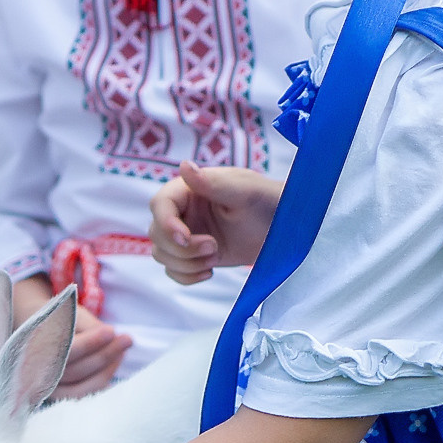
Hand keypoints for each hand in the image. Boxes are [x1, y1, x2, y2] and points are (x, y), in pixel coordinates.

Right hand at [12, 274, 128, 398]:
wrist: (30, 328)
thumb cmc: (54, 319)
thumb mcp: (68, 314)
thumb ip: (88, 327)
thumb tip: (114, 339)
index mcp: (34, 346)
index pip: (66, 350)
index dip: (90, 343)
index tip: (112, 330)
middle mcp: (35, 371)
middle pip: (76, 369)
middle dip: (105, 354)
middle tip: (127, 339)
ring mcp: (44, 387)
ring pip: (81, 386)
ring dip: (107, 369)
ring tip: (122, 352)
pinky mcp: (55, 395)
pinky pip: (80, 396)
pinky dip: (99, 389)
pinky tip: (115, 381)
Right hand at [149, 161, 283, 284]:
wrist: (286, 231)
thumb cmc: (269, 202)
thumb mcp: (245, 191)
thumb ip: (213, 183)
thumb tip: (183, 166)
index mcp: (190, 189)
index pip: (160, 205)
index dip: (166, 223)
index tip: (185, 237)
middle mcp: (183, 211)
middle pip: (157, 234)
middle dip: (182, 248)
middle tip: (213, 247)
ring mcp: (187, 234)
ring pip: (162, 254)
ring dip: (186, 263)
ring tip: (216, 256)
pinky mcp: (194, 256)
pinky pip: (173, 271)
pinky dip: (187, 276)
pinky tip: (209, 270)